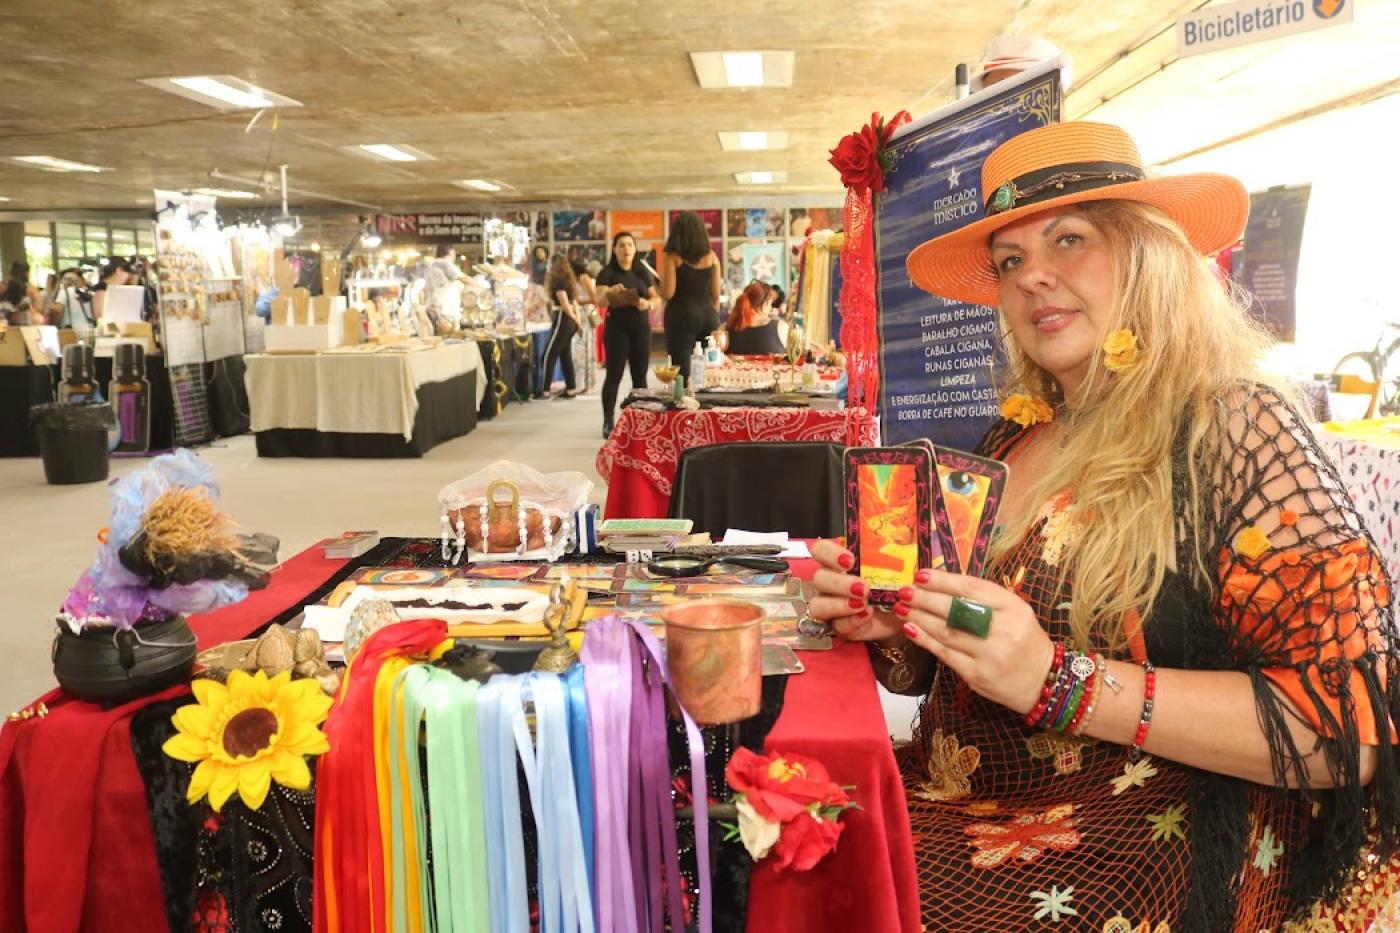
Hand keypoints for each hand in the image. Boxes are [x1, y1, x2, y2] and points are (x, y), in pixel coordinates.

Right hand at [808, 539, 902, 642]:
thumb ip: (896, 556)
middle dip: (839, 582)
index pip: (820, 550)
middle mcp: (831, 582)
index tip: (849, 560)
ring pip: (819, 605)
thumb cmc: (897, 584)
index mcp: (840, 562)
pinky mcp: (840, 626)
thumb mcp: (900, 567)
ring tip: (863, 603)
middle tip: (863, 587)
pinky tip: (867, 615)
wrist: (907, 611)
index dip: (829, 553)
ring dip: (839, 604)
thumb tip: (904, 547)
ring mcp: (832, 606)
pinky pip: (838, 625)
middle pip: (819, 578)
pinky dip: (852, 621)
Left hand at [896, 569, 1054, 714]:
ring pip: (947, 631)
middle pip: (956, 609)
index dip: (943, 581)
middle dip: (925, 598)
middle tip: (904, 591)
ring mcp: (990, 653)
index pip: (972, 588)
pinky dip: (925, 640)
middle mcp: (1003, 628)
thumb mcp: (1014, 611)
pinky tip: (910, 629)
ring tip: (900, 608)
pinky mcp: (977, 675)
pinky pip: (945, 653)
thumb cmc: (1022, 639)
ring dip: (919, 618)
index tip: (921, 575)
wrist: (1043, 681)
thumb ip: (984, 598)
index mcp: (1013, 607)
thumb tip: (940, 584)